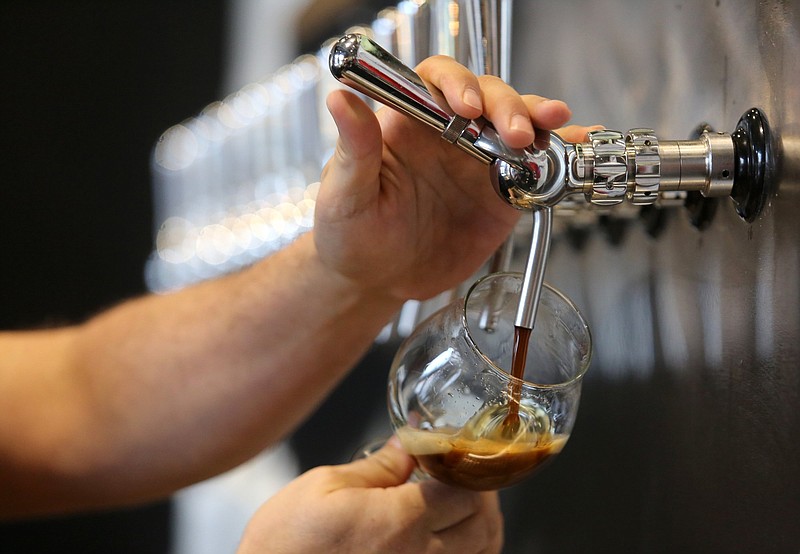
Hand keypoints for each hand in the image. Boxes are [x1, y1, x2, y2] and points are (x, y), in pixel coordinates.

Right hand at [236, 438, 503, 553]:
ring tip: (457, 503)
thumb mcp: (325, 487)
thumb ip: (379, 466)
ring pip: (482, 553)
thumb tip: (411, 441)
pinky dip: (467, 551)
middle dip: (482, 494)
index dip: (470, 468)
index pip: (470, 492)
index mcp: (400, 523)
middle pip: (486, 525)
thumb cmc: (286, 543)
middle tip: (461, 475)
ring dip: (480, 525)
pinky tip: (446, 536)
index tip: (457, 453)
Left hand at [314, 54, 596, 302]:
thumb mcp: (344, 194)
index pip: (438, 81)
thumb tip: (340, 99)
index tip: (465, 106)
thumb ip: (353, 149)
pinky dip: (561, 157)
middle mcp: (449, 135)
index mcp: (409, 124)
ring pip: (518, 127)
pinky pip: (535, 171)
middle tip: (514, 133)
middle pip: (488, 98)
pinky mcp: (501, 197)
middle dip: (506, 107)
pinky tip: (580, 147)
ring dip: (538, 123)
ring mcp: (479, 163)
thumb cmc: (350, 233)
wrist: (375, 281)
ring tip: (554, 128)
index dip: (457, 83)